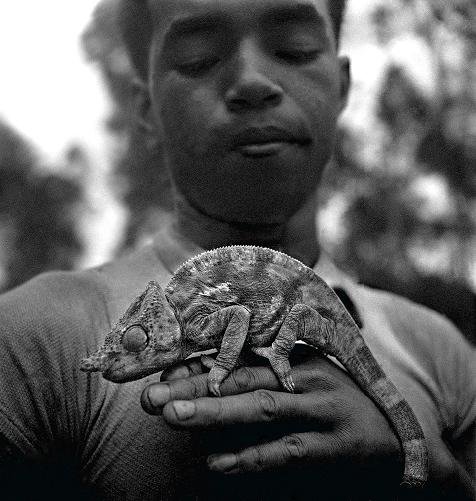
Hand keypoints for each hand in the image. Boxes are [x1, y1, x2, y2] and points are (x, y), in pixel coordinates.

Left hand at [142, 345, 403, 498]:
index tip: (158, 376)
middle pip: (243, 377)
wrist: (393, 436)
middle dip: (195, 386)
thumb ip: (258, 381)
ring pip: (262, 406)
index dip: (197, 366)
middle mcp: (305, 375)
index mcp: (294, 356)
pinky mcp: (337, 443)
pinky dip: (251, 456)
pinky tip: (217, 462)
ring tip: (173, 417)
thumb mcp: (298, 382)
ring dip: (216, 413)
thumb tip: (201, 389)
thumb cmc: (331, 404)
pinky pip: (287, 450)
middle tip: (152, 396)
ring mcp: (323, 407)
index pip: (239, 357)